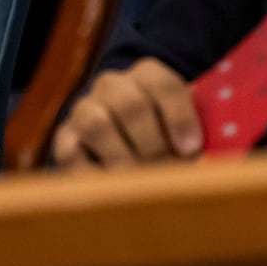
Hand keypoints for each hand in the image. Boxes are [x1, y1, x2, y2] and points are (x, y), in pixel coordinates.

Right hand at [51, 57, 203, 169]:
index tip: (192, 148)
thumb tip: (201, 158)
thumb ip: (194, 138)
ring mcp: (84, 110)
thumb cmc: (165, 139)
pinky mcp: (65, 139)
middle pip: (129, 103)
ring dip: (122, 158)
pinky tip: (115, 189)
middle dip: (152, 143)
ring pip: (96, 122)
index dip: (178, 115)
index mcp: (146, 76)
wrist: (121, 141)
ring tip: (139, 182)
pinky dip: (95, 175)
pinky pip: (72, 153)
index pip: (161, 82)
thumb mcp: (184, 131)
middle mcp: (111, 86)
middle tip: (166, 170)